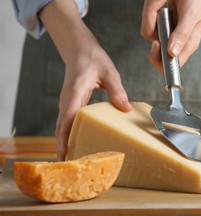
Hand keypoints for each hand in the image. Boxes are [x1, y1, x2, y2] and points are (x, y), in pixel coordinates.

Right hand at [39, 0, 130, 160]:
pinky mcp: (70, 103)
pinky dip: (68, 134)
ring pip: (62, 126)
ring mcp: (66, 102)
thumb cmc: (93, 59)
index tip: (64, 153)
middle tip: (70, 166)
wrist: (80, 49)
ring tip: (72, 160)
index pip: (67, 118)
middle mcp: (67, 100)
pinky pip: (66, 121)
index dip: (64, 137)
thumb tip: (124, 108)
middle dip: (64, 146)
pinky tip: (76, 143)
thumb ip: (117, 90)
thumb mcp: (109, 72)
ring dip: (65, 142)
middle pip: (61, 127)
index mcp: (75, 92)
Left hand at [141, 0, 200, 70]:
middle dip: (151, 13)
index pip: (167, 63)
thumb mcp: (192, 16)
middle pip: (150, 35)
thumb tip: (171, 53)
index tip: (156, 43)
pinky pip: (149, 9)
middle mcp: (173, 37)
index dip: (157, 57)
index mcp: (185, 44)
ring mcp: (166, 26)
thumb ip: (182, 34)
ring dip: (152, 1)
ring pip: (147, 21)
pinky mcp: (160, 16)